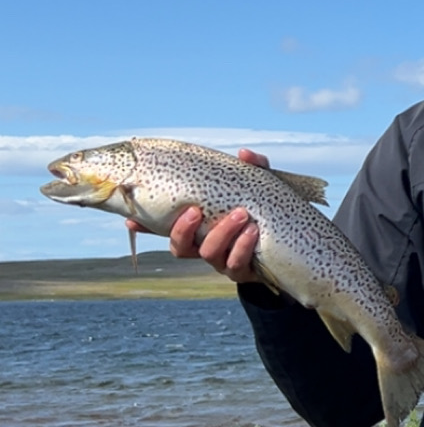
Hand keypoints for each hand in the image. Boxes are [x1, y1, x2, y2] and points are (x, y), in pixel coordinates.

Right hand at [131, 148, 269, 283]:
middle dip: (183, 230)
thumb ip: (251, 169)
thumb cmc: (264, 210)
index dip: (144, 227)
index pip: (165, 227)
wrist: (290, 242)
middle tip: (196, 211)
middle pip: (179, 247)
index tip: (130, 220)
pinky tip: (252, 232)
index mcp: (198, 227)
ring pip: (209, 254)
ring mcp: (222, 261)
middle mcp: (204, 246)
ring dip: (221, 234)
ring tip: (240, 215)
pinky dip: (242, 247)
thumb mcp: (258, 187)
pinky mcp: (243, 272)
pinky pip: (236, 264)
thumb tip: (243, 154)